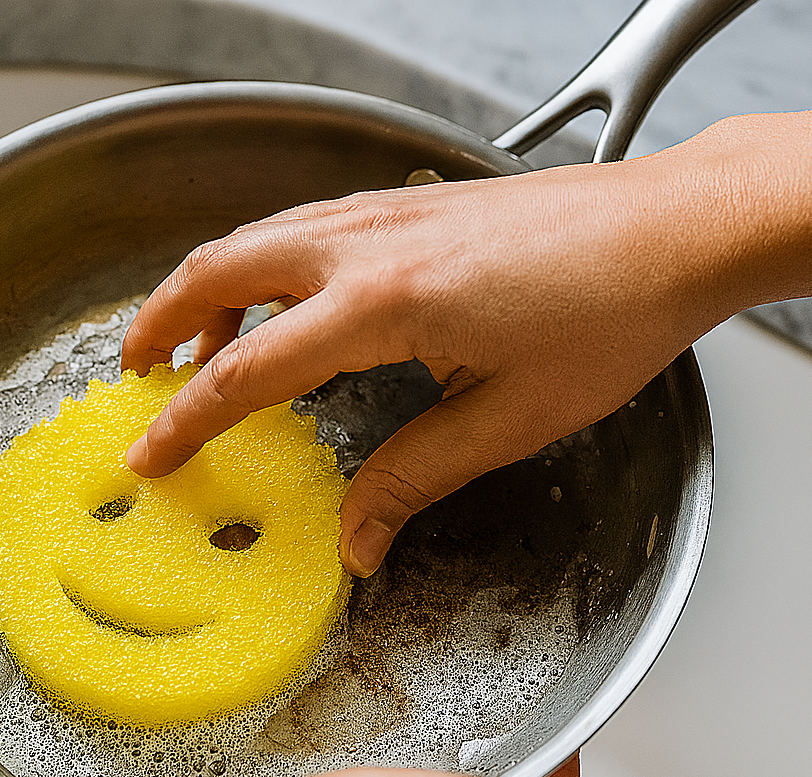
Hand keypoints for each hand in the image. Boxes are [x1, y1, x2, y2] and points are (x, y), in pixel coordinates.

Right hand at [119, 86, 811, 577]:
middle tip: (135, 377)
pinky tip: (279, 300)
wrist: (676, 228)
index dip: (187, 418)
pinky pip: (303, 224)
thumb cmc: (612, 315)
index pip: (248, 368)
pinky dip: (261, 263)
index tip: (149, 453)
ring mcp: (388, 210)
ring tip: (192, 344)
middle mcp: (369, 242)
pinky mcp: (412, 201)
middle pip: (221, 270)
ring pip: (257, 236)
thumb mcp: (509, 419)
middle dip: (161, 320)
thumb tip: (359, 540)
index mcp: (385, 303)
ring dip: (208, 287)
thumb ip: (415, 477)